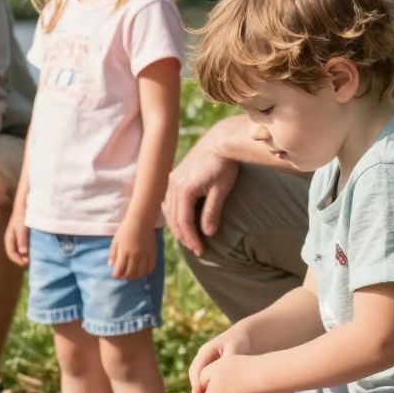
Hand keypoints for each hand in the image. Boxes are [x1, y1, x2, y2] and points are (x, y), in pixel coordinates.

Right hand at [4, 195, 29, 266]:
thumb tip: (23, 253)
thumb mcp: (21, 225)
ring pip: (24, 246)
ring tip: (36, 257)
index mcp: (11, 235)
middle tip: (31, 263)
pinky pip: (30, 241)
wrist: (29, 197)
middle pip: (17, 250)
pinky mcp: (30, 229)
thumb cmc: (23, 211)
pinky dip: (34, 246)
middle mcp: (16, 235)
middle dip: (23, 258)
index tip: (26, 263)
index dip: (16, 259)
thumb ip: (22, 238)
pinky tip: (41, 247)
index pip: (11, 251)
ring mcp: (23, 232)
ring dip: (29, 253)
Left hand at [108, 221, 154, 279]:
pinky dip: (146, 272)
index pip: (120, 269)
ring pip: (140, 272)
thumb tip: (111, 265)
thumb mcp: (115, 240)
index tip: (115, 274)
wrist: (141, 220)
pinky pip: (150, 267)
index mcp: (124, 252)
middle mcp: (134, 255)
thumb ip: (113, 253)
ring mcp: (144, 255)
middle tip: (123, 276)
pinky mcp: (152, 253)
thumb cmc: (126, 229)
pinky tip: (142, 271)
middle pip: (130, 273)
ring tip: (132, 275)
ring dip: (135, 276)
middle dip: (125, 277)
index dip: (116, 275)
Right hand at [163, 137, 239, 256]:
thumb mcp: (221, 190)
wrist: (221, 141)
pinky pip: (169, 200)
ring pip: (169, 210)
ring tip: (188, 237)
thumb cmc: (224, 165)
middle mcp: (173, 185)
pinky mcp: (175, 175)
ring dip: (177, 225)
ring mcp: (172, 179)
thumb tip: (208, 233)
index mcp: (184, 190)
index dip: (191, 238)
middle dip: (184, 235)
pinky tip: (181, 219)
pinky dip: (174, 213)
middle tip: (196, 249)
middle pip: (173, 218)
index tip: (200, 251)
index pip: (184, 222)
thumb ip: (212, 212)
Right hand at [186, 325, 253, 392]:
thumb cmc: (240, 341)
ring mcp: (207, 367)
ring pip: (200, 385)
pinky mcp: (212, 373)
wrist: (244, 337)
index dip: (196, 382)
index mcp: (205, 351)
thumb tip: (225, 371)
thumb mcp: (235, 347)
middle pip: (195, 379)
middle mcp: (203, 360)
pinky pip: (207, 386)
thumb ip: (229, 358)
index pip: (196, 369)